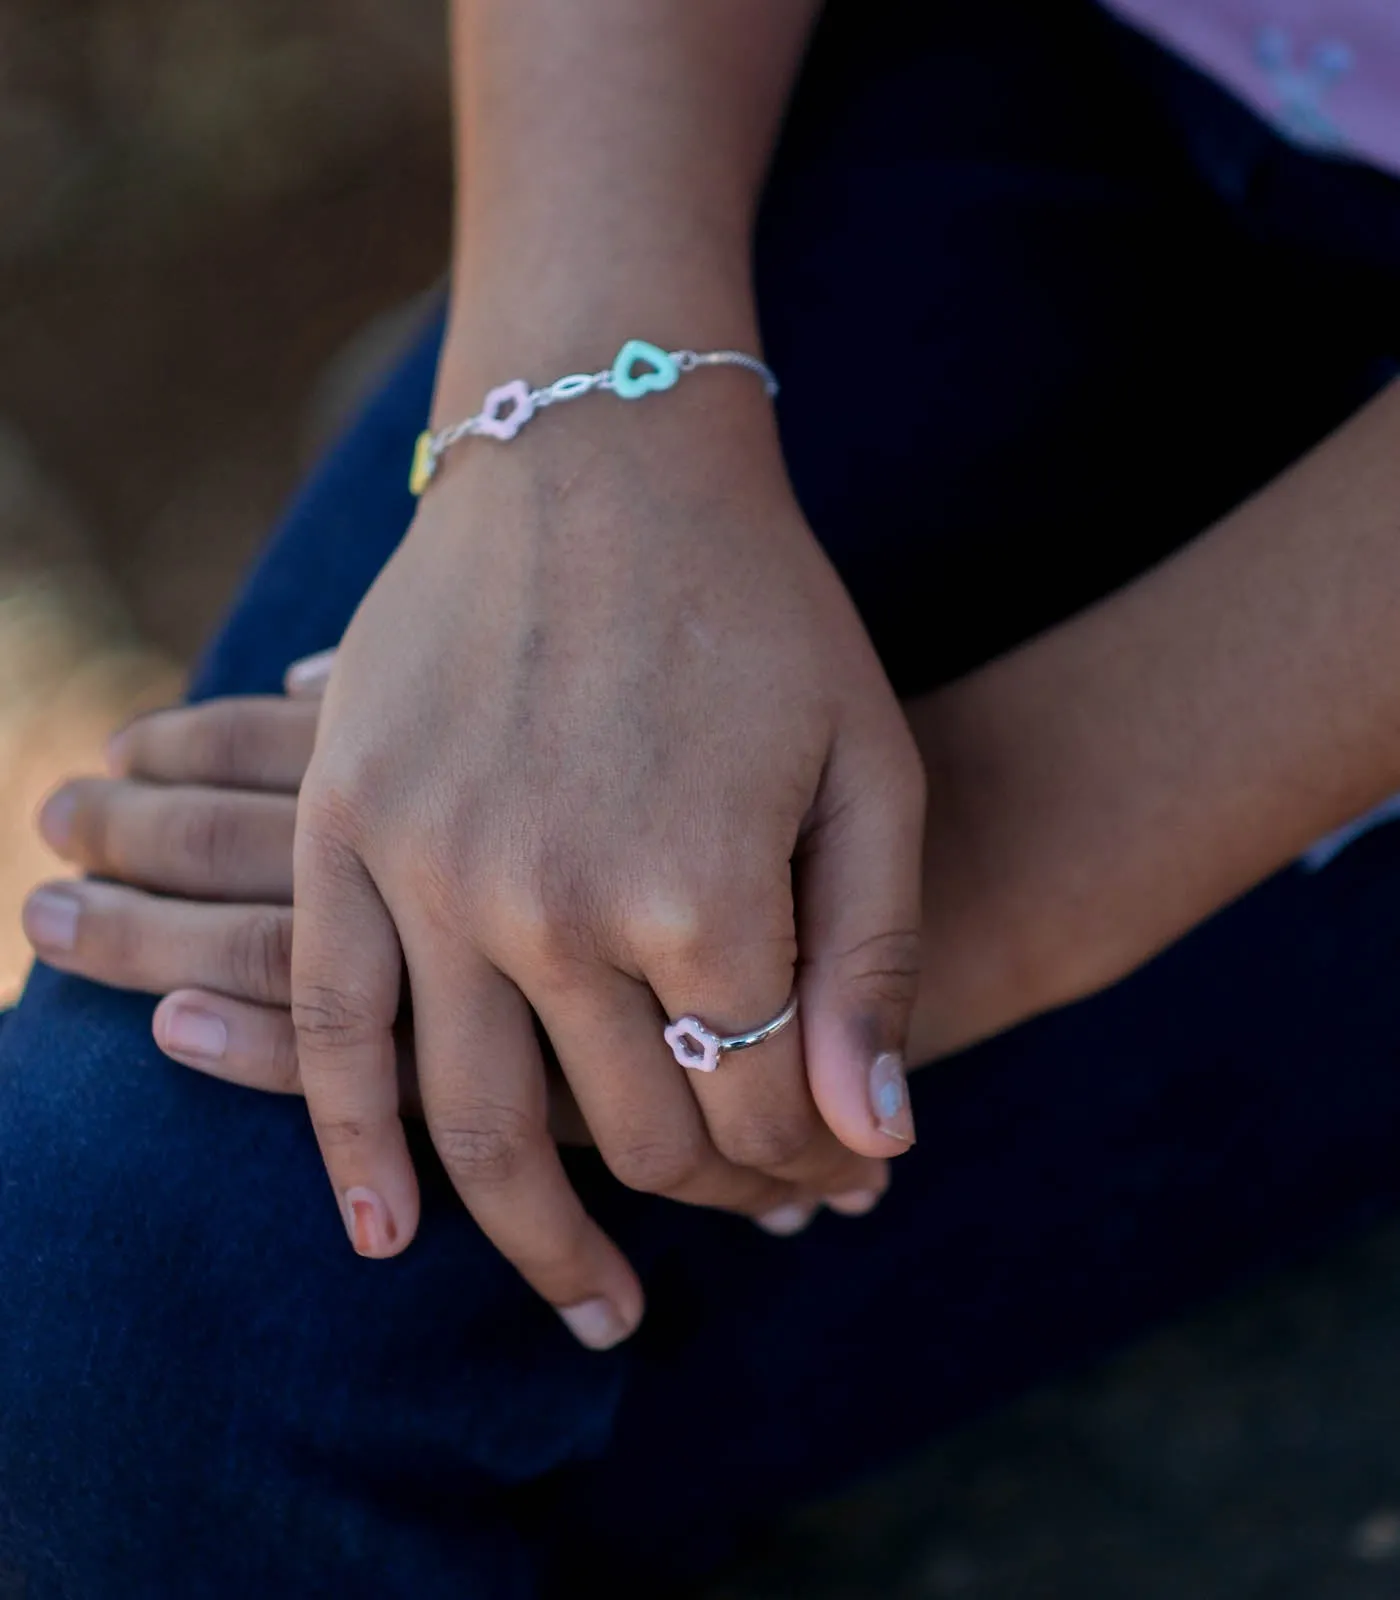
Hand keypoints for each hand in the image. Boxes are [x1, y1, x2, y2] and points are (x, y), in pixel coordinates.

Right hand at [24, 687, 883, 1225]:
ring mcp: (436, 873)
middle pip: (635, 1133)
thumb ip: (870, 962)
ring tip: (594, 1308)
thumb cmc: (764, 610)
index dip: (805, 1159)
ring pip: (477, 1127)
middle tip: (750, 1218)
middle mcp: (560, 907)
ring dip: (536, 1240)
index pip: (757, 1110)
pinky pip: (332, 1028)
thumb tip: (871, 1144)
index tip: (831, 1175)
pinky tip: (386, 1237)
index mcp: (707, 894)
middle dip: (714, 1196)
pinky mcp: (350, 831)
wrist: (602, 454)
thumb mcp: (868, 771)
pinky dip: (349, 1147)